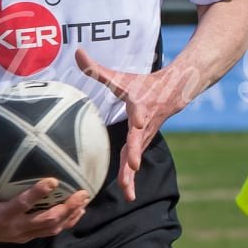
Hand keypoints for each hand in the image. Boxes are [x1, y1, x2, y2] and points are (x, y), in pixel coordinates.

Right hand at [0, 146, 91, 241]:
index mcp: (0, 215)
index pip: (23, 204)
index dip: (38, 193)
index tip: (54, 180)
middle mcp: (14, 228)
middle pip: (46, 220)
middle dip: (66, 207)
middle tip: (82, 193)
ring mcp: (22, 234)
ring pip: (52, 228)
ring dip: (70, 215)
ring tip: (84, 200)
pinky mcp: (27, 236)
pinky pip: (50, 231)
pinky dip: (66, 222)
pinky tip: (78, 212)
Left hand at [74, 49, 192, 200]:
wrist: (170, 94)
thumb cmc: (140, 85)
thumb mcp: (120, 77)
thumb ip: (96, 68)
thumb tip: (76, 51)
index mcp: (139, 106)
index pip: (140, 110)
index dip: (139, 116)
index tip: (138, 122)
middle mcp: (144, 124)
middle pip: (140, 139)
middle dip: (136, 151)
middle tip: (134, 164)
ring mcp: (144, 138)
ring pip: (137, 157)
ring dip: (132, 174)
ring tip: (128, 192)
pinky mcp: (141, 146)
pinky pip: (134, 165)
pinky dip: (132, 180)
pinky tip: (129, 196)